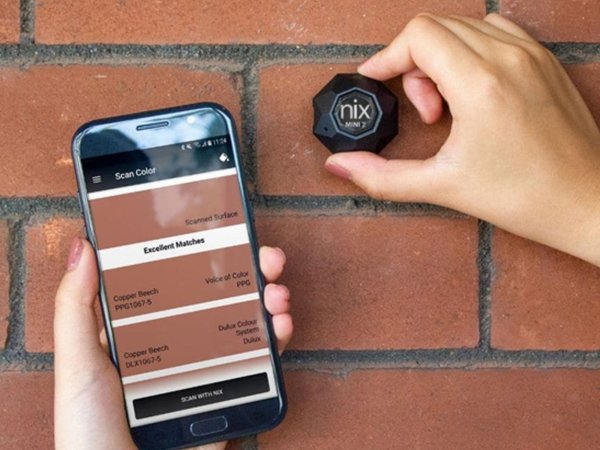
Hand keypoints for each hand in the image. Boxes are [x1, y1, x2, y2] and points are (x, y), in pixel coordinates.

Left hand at [54, 238, 292, 449]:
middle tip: (267, 256)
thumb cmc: (91, 430)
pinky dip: (277, 338)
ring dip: (270, 298)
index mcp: (147, 328)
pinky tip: (282, 323)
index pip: (180, 279)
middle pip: (222, 295)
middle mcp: (183, 341)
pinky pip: (262, 360)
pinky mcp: (233, 392)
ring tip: (278, 290)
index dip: (204, 252)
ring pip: (247, 321)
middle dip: (250, 269)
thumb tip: (85, 245)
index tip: (224, 230)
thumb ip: (76, 308)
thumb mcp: (78, 364)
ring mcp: (210, 366)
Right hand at [325, 13, 599, 265]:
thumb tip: (340, 166)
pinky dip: (471, 51)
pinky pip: (496, 32)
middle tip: (425, 112)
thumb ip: (382, 176)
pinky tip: (473, 90)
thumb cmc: (524, 196)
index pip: (419, 35)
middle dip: (413, 65)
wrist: (587, 203)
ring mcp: (532, 54)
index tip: (376, 82)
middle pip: (436, 27)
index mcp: (481, 83)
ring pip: (465, 25)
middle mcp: (509, 57)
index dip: (387, 57)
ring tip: (449, 105)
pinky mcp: (546, 61)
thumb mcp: (442, 187)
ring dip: (442, 57)